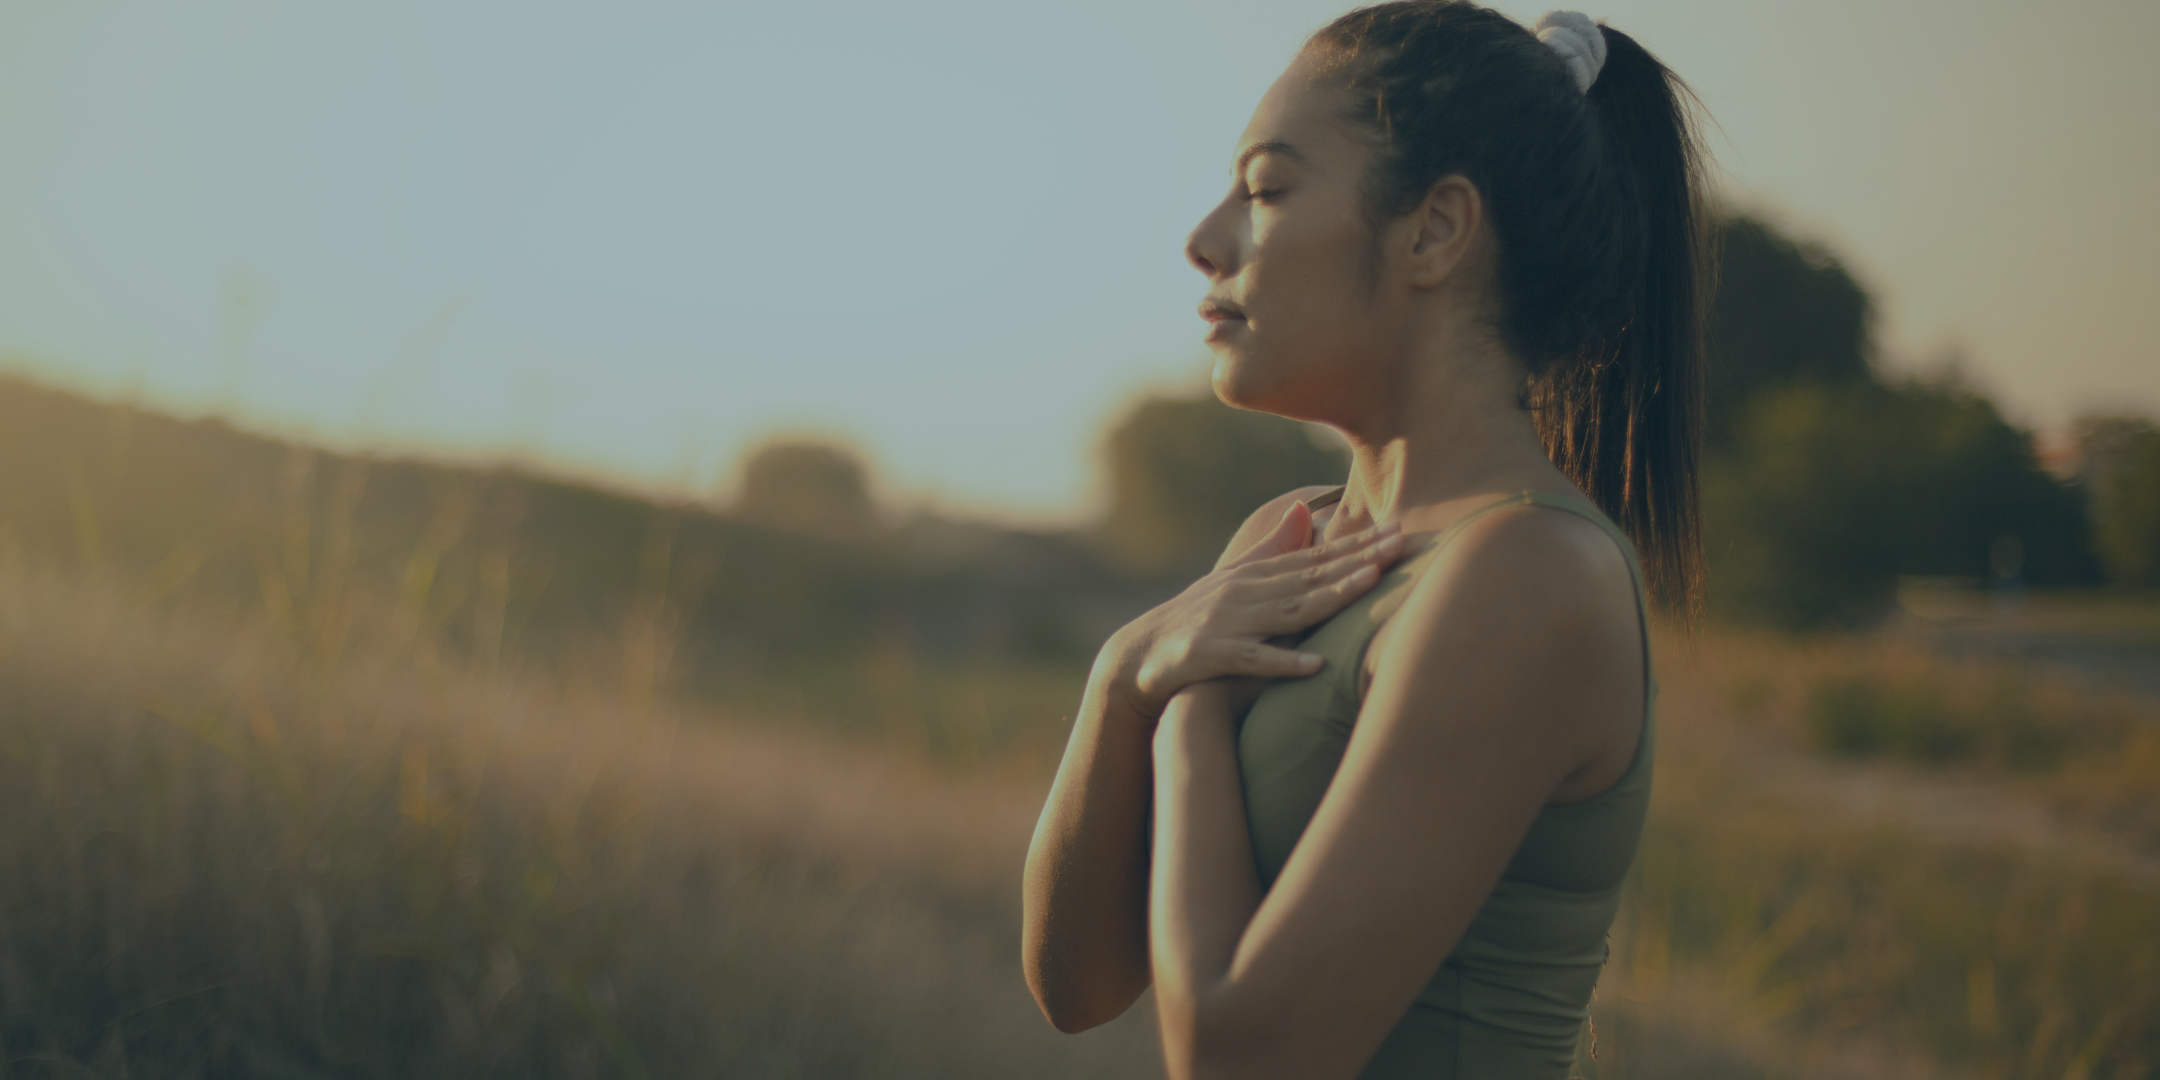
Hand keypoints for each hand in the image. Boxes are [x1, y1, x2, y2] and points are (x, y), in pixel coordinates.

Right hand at [1107, 503, 1404, 720]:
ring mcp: (1228, 623)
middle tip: (1401, 544)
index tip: (1399, 530)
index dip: (1358, 544)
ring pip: (1288, 609)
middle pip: (1311, 576)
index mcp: (1255, 575)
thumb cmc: (1196, 619)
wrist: (1137, 656)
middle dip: (1358, 559)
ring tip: (1370, 583)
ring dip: (1331, 596)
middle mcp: (1245, 592)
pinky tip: (1314, 664)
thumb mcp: (1234, 580)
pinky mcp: (1210, 656)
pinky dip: (1282, 662)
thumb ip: (1272, 548)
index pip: (1316, 557)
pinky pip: (1251, 660)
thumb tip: (1305, 508)